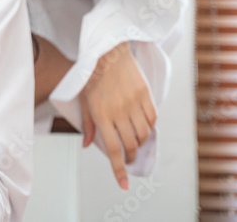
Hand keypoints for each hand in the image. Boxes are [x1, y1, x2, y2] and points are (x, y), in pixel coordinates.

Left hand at [79, 42, 156, 189]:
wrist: (108, 51)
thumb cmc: (92, 75)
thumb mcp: (84, 100)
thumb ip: (87, 124)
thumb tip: (88, 144)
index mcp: (101, 114)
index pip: (112, 149)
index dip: (118, 170)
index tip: (124, 185)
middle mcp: (118, 111)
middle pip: (129, 145)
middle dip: (129, 157)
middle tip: (127, 158)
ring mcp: (133, 103)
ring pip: (143, 134)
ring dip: (139, 143)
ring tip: (134, 142)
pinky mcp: (144, 95)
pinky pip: (152, 119)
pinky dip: (149, 127)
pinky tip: (143, 126)